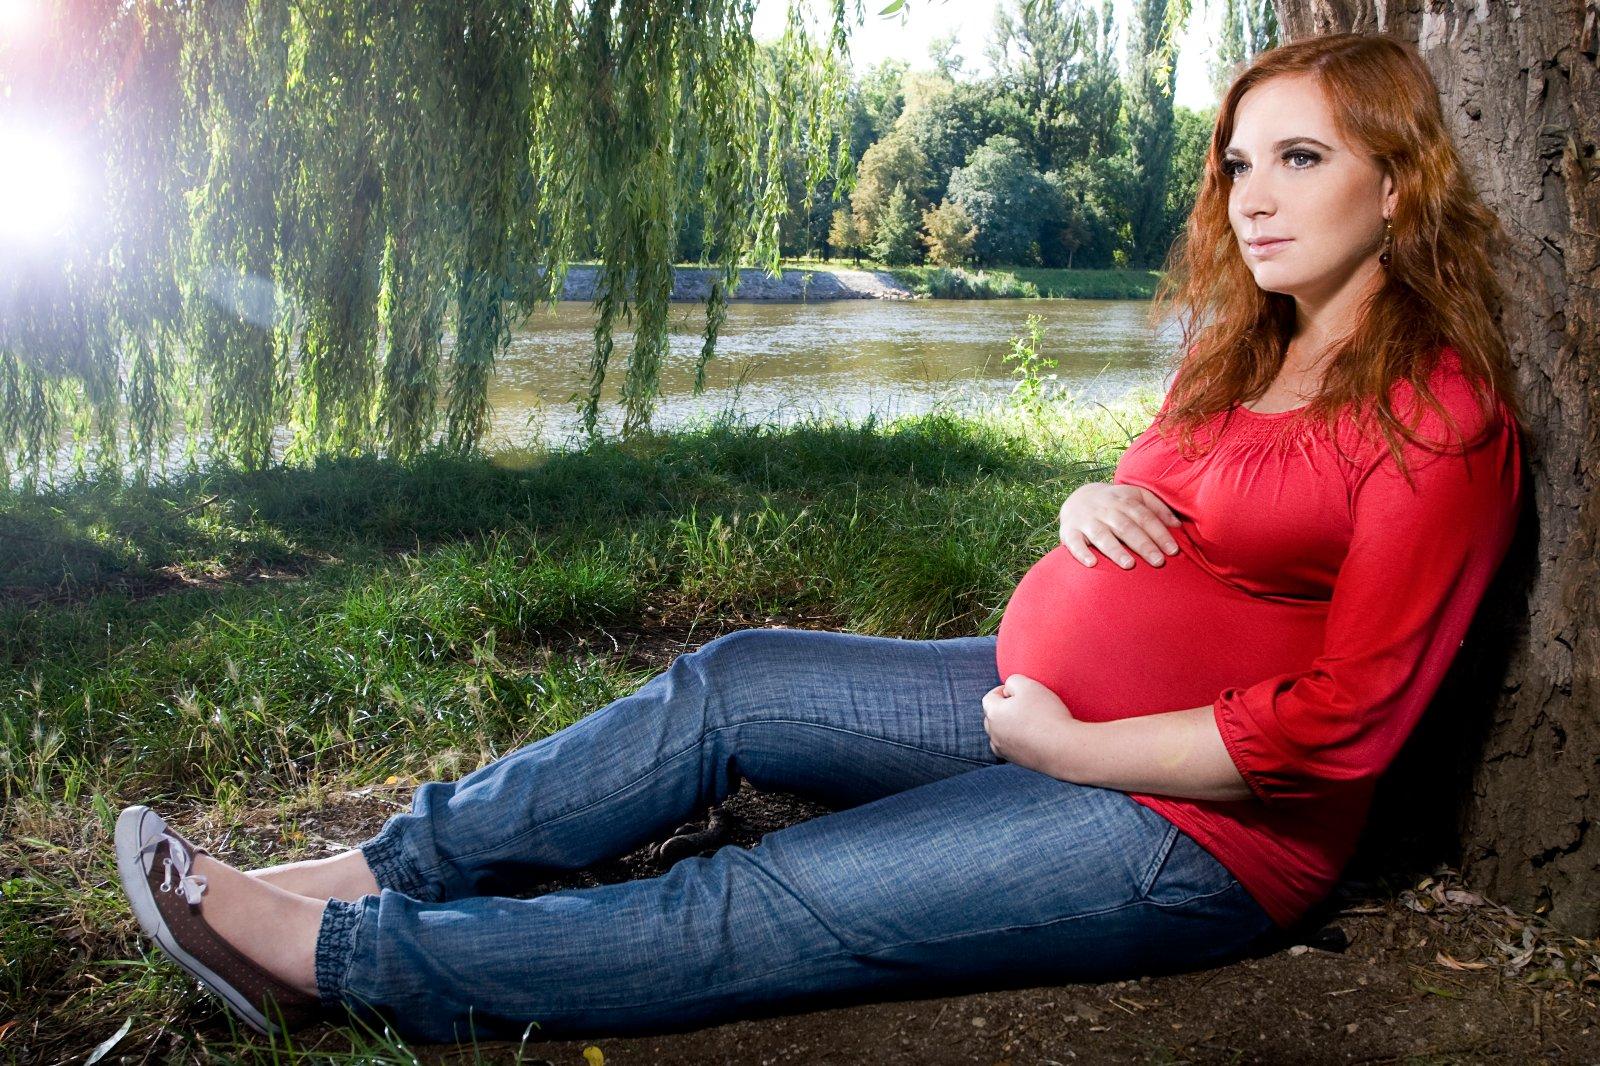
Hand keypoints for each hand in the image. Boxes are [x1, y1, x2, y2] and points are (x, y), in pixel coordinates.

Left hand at [982, 674, 1078, 773]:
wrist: (1063, 748)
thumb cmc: (1046, 714)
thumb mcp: (1029, 685)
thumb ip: (1013, 681)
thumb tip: (1008, 690)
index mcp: (994, 714)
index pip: (990, 698)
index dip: (1004, 691)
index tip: (1020, 692)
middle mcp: (993, 733)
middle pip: (992, 716)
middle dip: (1004, 708)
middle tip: (1025, 706)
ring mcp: (1003, 749)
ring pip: (999, 733)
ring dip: (1008, 726)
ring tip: (1029, 722)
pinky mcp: (1015, 761)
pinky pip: (1009, 747)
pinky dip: (1015, 741)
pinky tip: (1031, 737)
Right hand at [1059, 482, 1181, 568]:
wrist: (1078, 497)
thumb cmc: (1115, 503)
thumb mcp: (1136, 496)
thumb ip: (1157, 508)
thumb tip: (1178, 525)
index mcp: (1124, 500)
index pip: (1144, 517)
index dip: (1159, 533)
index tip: (1173, 550)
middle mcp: (1105, 509)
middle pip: (1126, 527)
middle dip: (1143, 544)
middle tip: (1158, 562)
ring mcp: (1086, 520)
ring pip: (1101, 535)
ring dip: (1115, 550)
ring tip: (1129, 565)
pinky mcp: (1069, 531)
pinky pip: (1074, 542)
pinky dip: (1081, 553)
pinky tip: (1092, 564)